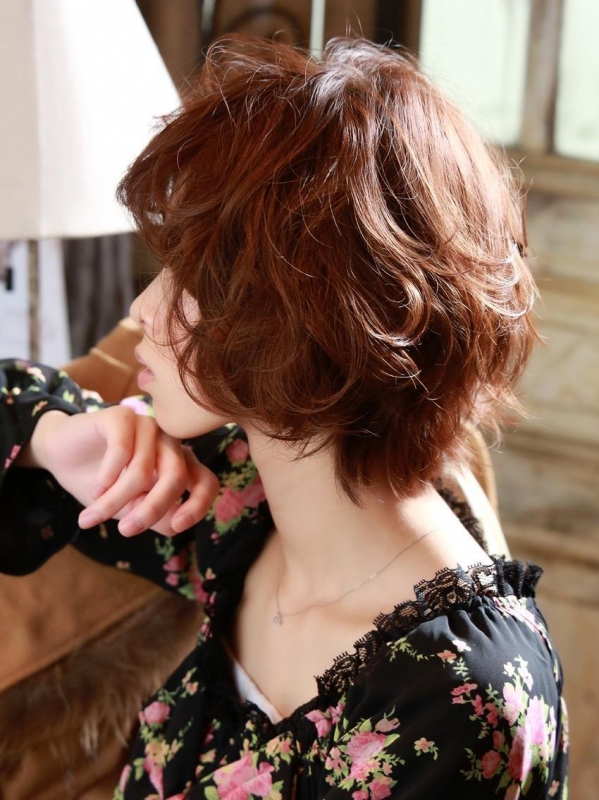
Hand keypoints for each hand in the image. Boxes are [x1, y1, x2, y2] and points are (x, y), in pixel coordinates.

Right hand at [31, 407, 219, 536]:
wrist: (62, 455)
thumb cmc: (103, 485)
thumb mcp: (131, 508)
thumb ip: (157, 517)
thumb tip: (175, 525)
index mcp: (180, 464)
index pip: (206, 482)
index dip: (199, 505)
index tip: (178, 525)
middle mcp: (169, 443)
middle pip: (176, 477)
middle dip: (151, 509)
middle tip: (125, 531)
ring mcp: (147, 426)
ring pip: (143, 470)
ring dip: (115, 499)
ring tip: (92, 516)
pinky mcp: (122, 416)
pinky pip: (122, 450)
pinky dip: (107, 476)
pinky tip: (95, 489)